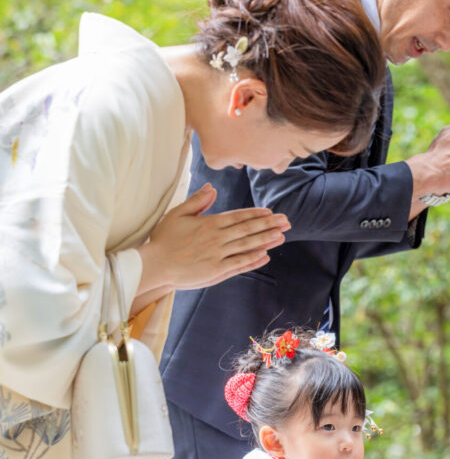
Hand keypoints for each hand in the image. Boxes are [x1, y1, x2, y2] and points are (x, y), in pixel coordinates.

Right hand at [137, 183, 289, 292]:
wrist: (155, 265)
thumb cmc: (164, 239)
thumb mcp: (178, 214)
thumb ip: (197, 201)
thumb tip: (212, 187)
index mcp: (209, 223)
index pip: (238, 217)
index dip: (256, 214)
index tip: (270, 212)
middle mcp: (217, 239)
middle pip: (248, 230)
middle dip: (269, 225)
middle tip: (286, 221)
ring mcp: (218, 256)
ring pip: (247, 246)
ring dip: (266, 240)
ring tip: (282, 236)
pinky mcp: (216, 271)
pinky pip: (239, 264)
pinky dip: (253, 260)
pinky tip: (266, 255)